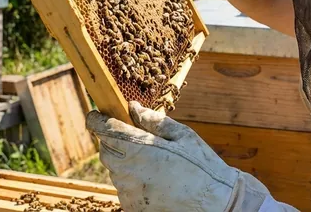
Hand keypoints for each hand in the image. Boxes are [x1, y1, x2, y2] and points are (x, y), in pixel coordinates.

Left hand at [86, 101, 295, 211]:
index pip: (105, 130)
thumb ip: (154, 121)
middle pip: (106, 150)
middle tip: (136, 139)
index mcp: (140, 149)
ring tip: (156, 164)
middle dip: (115, 141)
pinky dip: (134, 181)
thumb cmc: (202, 165)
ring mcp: (129, 193)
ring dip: (127, 163)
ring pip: (116, 171)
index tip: (96, 114)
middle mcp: (128, 172)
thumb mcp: (182, 135)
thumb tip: (132, 108)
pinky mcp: (133, 208)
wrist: (215, 204)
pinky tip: (157, 180)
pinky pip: (125, 189)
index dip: (97, 120)